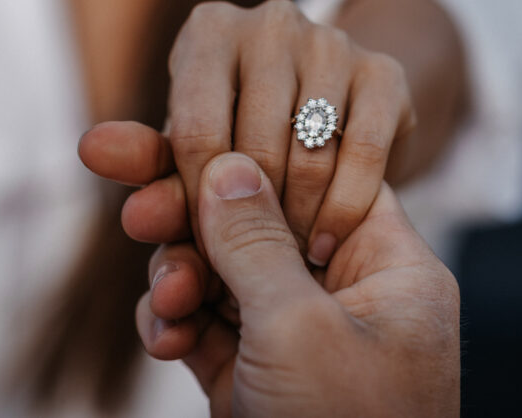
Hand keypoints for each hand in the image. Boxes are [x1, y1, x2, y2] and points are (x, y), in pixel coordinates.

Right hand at [131, 152, 459, 416]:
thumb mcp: (299, 329)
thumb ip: (256, 240)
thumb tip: (226, 160)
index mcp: (389, 269)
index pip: (318, 182)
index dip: (253, 157)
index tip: (187, 144)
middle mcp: (347, 296)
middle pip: (260, 226)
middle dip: (193, 220)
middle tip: (133, 206)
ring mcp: (298, 337)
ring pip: (224, 275)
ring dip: (182, 281)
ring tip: (166, 302)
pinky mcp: (256, 376)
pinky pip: (209, 327)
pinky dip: (180, 327)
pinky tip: (165, 339)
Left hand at [145, 0, 417, 265]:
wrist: (327, 109)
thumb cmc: (235, 132)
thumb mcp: (188, 148)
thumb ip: (145, 159)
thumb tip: (89, 150)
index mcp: (210, 29)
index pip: (195, 131)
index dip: (197, 206)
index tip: (202, 252)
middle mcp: (272, 20)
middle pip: (255, 146)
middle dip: (248, 222)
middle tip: (244, 272)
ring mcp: (333, 40)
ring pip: (310, 155)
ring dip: (295, 225)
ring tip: (279, 261)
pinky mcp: (385, 71)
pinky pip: (363, 154)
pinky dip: (342, 210)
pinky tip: (323, 244)